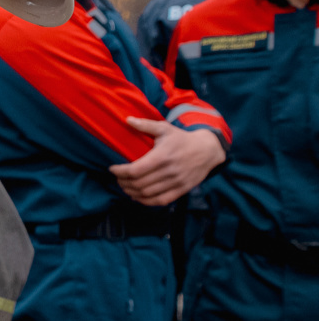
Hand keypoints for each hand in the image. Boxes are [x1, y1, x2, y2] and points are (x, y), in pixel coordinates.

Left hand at [110, 117, 224, 206]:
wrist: (208, 150)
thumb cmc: (182, 138)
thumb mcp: (165, 128)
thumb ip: (145, 125)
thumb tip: (127, 119)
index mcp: (162, 156)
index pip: (135, 170)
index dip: (120, 172)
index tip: (112, 169)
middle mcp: (169, 171)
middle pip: (138, 184)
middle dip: (123, 182)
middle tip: (117, 178)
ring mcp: (176, 182)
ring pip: (147, 194)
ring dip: (131, 192)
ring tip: (125, 186)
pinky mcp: (182, 189)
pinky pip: (160, 201)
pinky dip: (145, 201)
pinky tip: (137, 196)